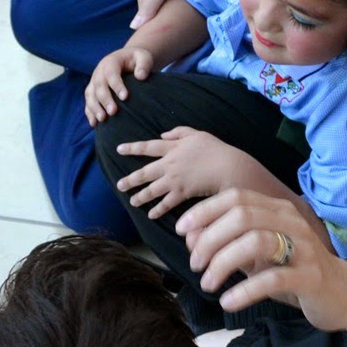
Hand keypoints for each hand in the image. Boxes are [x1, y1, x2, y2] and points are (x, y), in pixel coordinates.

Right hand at [85, 46, 153, 124]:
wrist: (127, 59)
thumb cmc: (137, 60)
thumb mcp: (143, 57)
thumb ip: (144, 65)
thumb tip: (141, 77)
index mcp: (110, 62)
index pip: (111, 73)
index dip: (117, 85)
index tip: (125, 97)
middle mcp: (99, 72)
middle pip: (99, 86)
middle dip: (105, 99)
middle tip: (113, 112)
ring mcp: (94, 81)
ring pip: (90, 94)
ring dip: (94, 107)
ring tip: (102, 119)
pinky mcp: (92, 91)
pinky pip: (88, 102)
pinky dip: (89, 112)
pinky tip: (94, 123)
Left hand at [114, 127, 274, 219]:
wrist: (227, 167)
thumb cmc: (214, 149)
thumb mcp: (196, 134)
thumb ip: (178, 132)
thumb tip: (162, 135)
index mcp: (172, 148)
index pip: (148, 147)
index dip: (132, 148)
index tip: (119, 149)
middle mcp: (169, 164)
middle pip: (145, 172)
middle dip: (130, 179)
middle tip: (119, 185)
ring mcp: (175, 180)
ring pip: (152, 190)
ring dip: (140, 196)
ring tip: (132, 201)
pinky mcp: (182, 193)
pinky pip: (167, 203)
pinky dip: (158, 209)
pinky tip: (151, 214)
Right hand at [132, 0, 200, 28]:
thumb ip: (150, 5)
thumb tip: (133, 27)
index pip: (143, 10)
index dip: (145, 22)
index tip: (149, 36)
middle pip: (152, 3)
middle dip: (154, 15)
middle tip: (161, 31)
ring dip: (164, 6)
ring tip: (170, 19)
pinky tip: (179, 1)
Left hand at [175, 188, 346, 326]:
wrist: (344, 293)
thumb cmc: (294, 271)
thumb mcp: (256, 256)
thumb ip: (227, 244)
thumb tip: (191, 239)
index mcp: (277, 210)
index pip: (235, 197)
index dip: (205, 211)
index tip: (183, 231)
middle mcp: (291, 222)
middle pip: (241, 216)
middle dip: (210, 239)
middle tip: (195, 264)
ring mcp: (304, 247)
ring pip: (256, 241)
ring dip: (223, 263)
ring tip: (208, 283)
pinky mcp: (312, 276)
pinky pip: (273, 278)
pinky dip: (244, 290)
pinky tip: (228, 302)